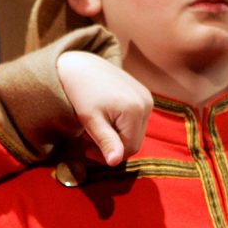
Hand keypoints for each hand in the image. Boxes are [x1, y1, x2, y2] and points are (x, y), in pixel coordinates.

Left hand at [57, 51, 151, 165]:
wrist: (80, 65)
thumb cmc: (81, 93)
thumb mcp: (91, 120)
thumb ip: (106, 141)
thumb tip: (116, 162)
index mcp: (136, 110)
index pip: (129, 148)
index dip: (109, 155)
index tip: (87, 151)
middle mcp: (147, 103)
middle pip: (135, 140)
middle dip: (112, 145)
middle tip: (88, 140)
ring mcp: (147, 97)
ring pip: (135, 131)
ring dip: (116, 135)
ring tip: (94, 127)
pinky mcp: (143, 93)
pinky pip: (135, 118)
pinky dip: (120, 124)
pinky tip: (103, 117)